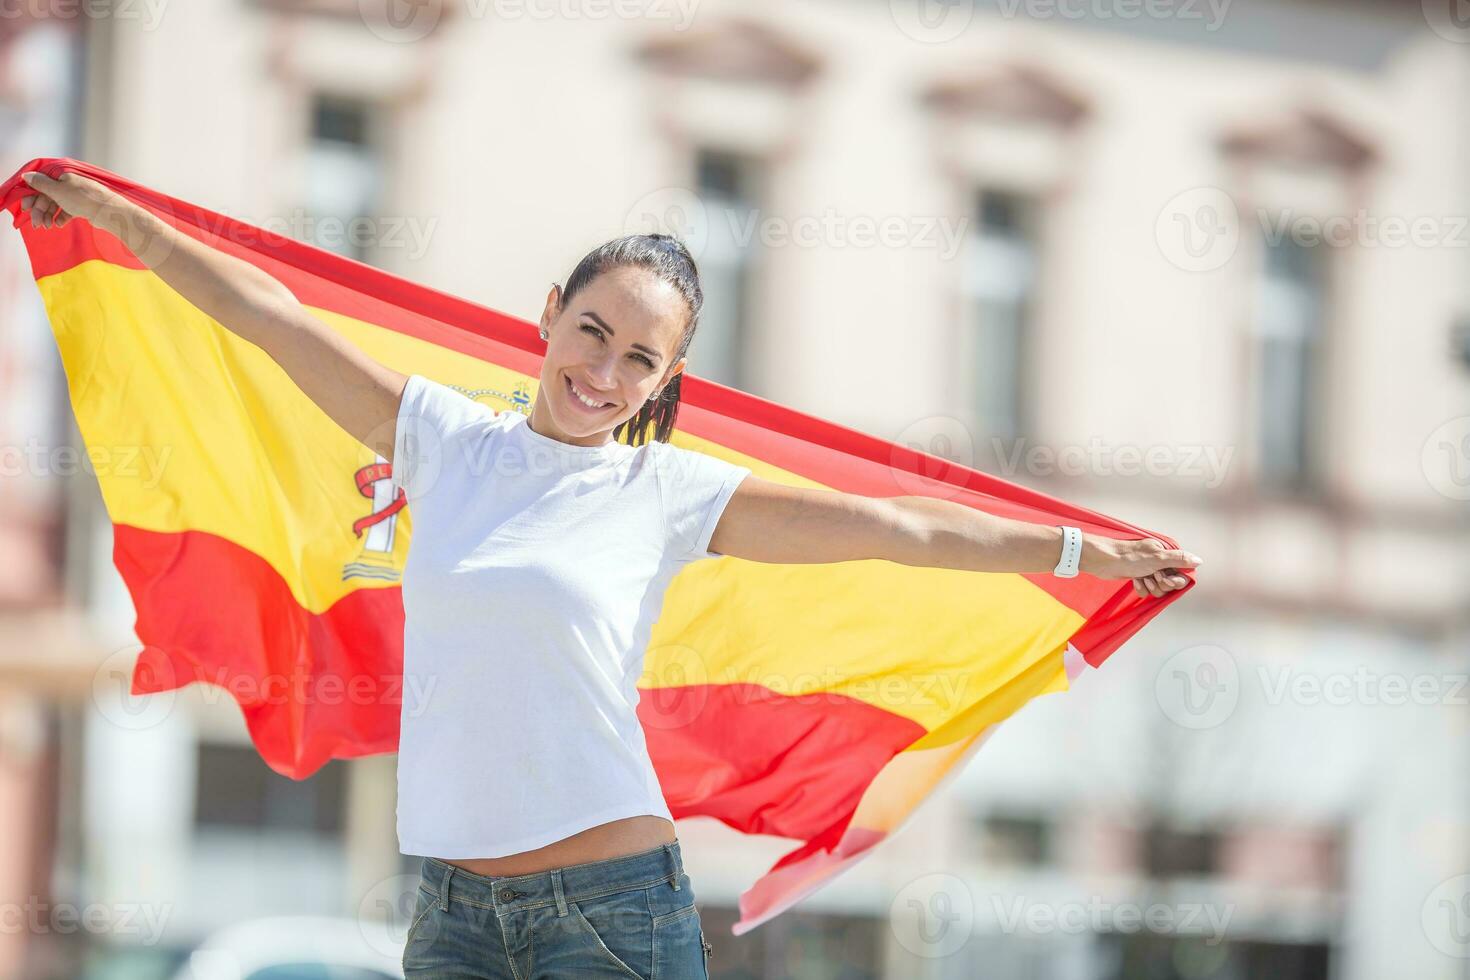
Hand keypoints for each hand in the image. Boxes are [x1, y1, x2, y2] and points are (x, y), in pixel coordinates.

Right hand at [18, 170, 117, 227]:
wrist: (107, 211)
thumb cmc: (82, 198)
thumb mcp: (57, 190)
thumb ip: (40, 183)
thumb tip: (27, 175)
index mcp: (61, 175)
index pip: (40, 183)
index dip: (31, 196)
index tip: (25, 208)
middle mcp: (68, 183)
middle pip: (47, 196)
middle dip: (40, 210)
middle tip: (37, 224)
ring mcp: (76, 194)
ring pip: (56, 204)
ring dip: (49, 215)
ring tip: (48, 226)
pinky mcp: (83, 205)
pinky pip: (68, 210)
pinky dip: (62, 217)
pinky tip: (59, 224)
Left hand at [1080, 535, 1201, 597]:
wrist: (1103, 561)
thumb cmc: (1129, 557)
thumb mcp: (1157, 558)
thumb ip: (1179, 560)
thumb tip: (1199, 561)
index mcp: (1167, 554)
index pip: (1183, 574)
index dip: (1176, 581)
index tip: (1166, 580)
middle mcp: (1160, 561)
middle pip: (1172, 584)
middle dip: (1161, 584)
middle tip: (1151, 576)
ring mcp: (1149, 570)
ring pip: (1159, 589)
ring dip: (1150, 586)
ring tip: (1140, 577)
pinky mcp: (1138, 577)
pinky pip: (1147, 590)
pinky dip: (1140, 588)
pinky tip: (1134, 581)